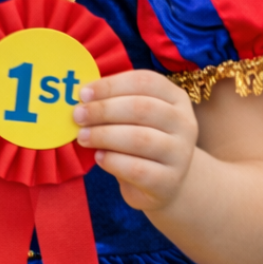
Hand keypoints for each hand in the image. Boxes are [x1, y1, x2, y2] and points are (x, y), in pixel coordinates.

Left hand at [73, 69, 197, 211]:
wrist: (164, 182)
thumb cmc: (142, 138)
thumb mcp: (135, 115)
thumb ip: (115, 101)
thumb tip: (82, 94)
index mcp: (175, 97)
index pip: (144, 81)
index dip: (111, 85)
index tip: (84, 94)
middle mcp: (184, 123)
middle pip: (141, 108)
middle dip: (103, 110)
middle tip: (78, 115)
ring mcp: (181, 154)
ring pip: (139, 138)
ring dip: (104, 135)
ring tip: (83, 137)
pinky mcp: (170, 181)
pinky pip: (138, 169)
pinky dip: (113, 161)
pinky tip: (99, 157)